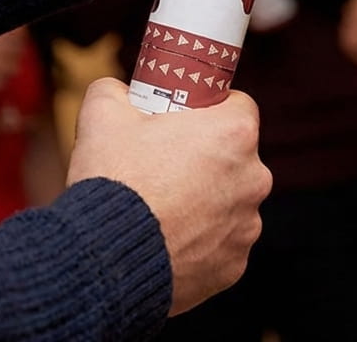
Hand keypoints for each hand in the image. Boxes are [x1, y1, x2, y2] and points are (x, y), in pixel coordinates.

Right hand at [66, 77, 271, 315]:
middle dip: (207, 156)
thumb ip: (115, 90)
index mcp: (234, 133)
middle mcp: (253, 179)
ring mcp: (246, 226)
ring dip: (205, 200)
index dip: (211, 109)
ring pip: (229, 201)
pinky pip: (221, 242)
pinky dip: (200, 240)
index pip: (239, 106)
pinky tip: (166, 238)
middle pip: (236, 156)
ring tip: (162, 205)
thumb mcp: (103, 113)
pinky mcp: (234, 266)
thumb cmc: (114, 179)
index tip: (186, 119)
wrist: (104, 258)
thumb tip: (118, 92)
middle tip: (166, 161)